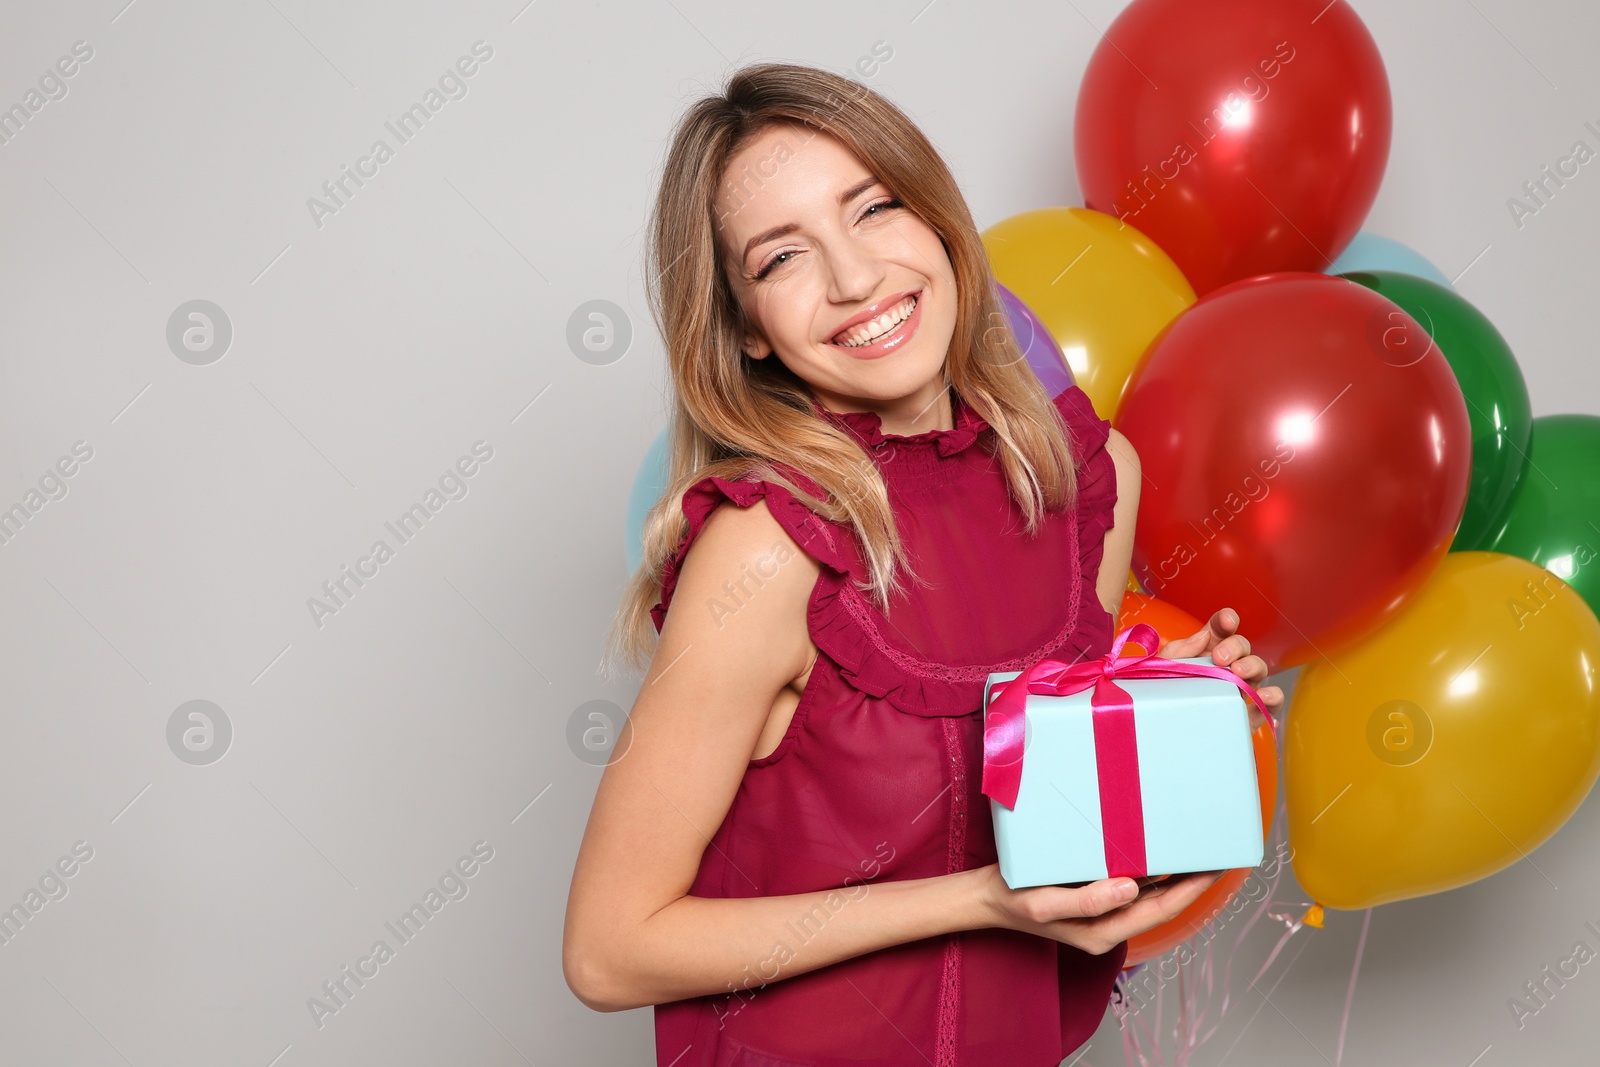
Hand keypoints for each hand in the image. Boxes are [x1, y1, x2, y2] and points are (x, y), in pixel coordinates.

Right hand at [976, 863, 1225, 955]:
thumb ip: (1087, 901)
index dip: (1191, 890)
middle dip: (1191, 879)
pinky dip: (1149, 865)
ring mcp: (1103, 909)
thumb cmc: (1013, 899)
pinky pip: (1130, 880)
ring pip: (1149, 891)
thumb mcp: (1045, 903)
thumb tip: (1131, 889)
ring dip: (1173, 871)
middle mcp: (1110, 923)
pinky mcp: (1094, 893)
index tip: (1215, 866)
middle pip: (1162, 902)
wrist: (986, 897)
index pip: (1160, 910)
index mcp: (1105, 932)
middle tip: (1216, 849)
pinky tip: (1156, 845)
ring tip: (1194, 844)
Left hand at [1155, 607, 1282, 732]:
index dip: (1226, 620)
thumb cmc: (1164, 698)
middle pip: (1242, 646)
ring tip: (1238, 673)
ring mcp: (1241, 688)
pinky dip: (1273, 696)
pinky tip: (1263, 696)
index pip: (1220, 629)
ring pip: (1259, 668)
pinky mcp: (1249, 713)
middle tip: (1219, 658)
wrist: (1166, 735)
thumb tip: (1202, 636)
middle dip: (1235, 646)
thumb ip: (1179, 651)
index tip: (1227, 621)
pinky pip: (1270, 702)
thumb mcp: (1163, 671)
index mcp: (1205, 651)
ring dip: (1252, 665)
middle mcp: (1228, 666)